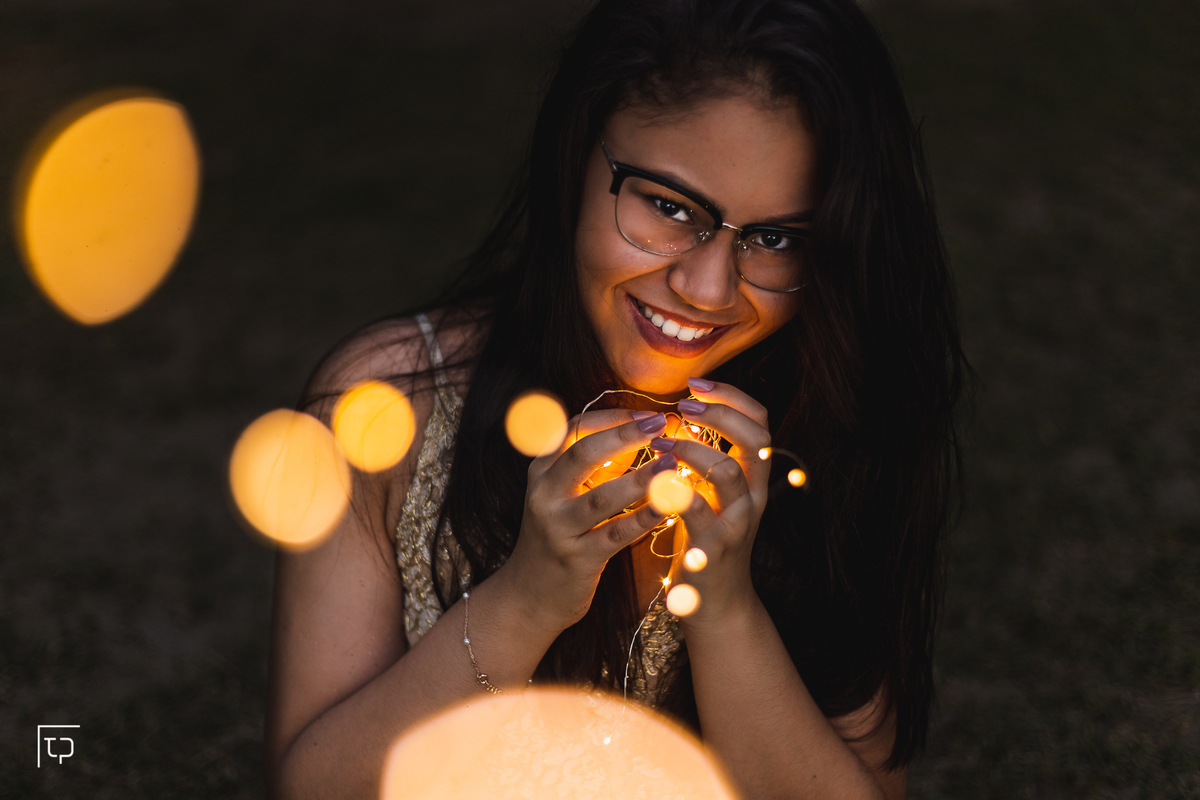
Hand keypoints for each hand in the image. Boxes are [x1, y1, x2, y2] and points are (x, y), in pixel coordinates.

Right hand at [501, 408, 669, 632]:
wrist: (529, 594)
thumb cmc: (558, 534)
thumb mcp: (563, 492)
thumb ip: (594, 464)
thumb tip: (641, 432)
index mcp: (541, 470)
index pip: (574, 428)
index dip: (613, 418)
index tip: (650, 414)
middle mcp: (544, 494)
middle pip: (582, 453)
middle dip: (625, 435)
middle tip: (662, 424)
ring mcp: (557, 527)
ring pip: (602, 496)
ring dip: (641, 478)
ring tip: (673, 463)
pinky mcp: (576, 558)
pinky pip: (616, 534)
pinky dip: (645, 518)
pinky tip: (670, 506)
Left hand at [662, 379, 771, 624]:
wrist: (715, 603)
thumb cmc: (705, 539)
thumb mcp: (714, 495)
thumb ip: (709, 458)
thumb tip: (685, 413)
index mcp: (754, 479)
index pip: (760, 423)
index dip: (732, 397)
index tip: (696, 385)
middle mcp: (754, 497)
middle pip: (755, 440)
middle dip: (719, 413)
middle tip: (682, 405)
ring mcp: (736, 523)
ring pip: (727, 472)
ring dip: (692, 448)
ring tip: (660, 441)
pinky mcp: (712, 548)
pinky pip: (695, 511)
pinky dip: (672, 489)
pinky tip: (651, 478)